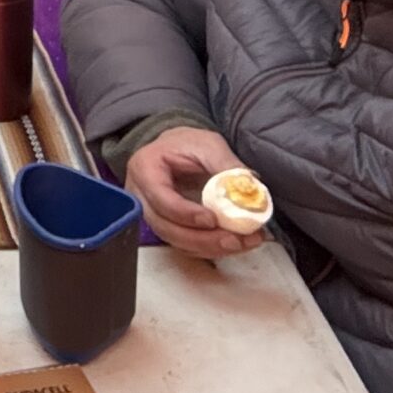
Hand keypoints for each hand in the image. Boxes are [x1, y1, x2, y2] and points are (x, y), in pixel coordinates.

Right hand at [123, 126, 267, 259]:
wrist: (178, 149)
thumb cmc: (189, 144)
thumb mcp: (208, 145)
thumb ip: (226, 165)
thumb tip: (250, 188)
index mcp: (145, 169)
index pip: (160, 198)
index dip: (185, 214)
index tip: (213, 220)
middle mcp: (141, 196)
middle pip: (165, 227)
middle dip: (202, 239)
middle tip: (234, 240)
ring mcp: (151, 215)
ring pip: (175, 241)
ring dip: (209, 247)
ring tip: (242, 243)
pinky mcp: (166, 227)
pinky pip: (184, 245)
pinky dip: (209, 248)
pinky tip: (234, 244)